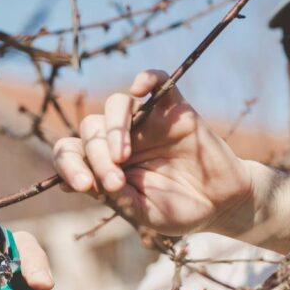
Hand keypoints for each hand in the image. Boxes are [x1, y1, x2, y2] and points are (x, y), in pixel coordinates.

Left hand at [52, 70, 252, 235]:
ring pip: (115, 104)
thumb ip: (112, 195)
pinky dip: (147, 77)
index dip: (68, 165)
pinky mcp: (173, 108)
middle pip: (90, 128)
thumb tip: (69, 184)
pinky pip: (157, 80)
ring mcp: (146, 120)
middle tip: (116, 182)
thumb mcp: (140, 211)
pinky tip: (140, 89)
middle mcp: (120, 137)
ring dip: (113, 128)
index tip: (84, 185)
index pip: (71, 151)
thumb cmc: (177, 210)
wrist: (221, 204)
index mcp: (105, 162)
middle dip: (96, 156)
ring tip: (123, 155)